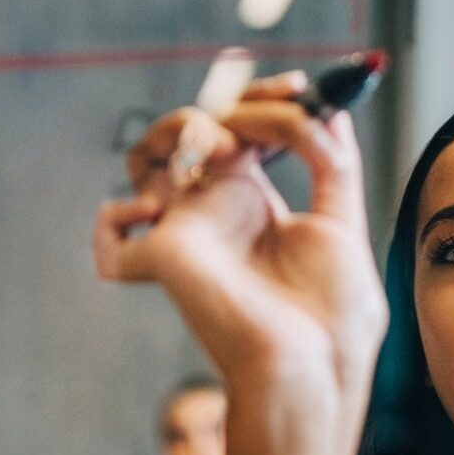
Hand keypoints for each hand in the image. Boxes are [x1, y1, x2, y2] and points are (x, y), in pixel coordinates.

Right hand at [93, 72, 387, 445]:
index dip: (264, 101)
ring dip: (176, 129)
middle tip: (274, 113)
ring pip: (144, 158)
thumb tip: (331, 115)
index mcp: (254, 204)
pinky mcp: (162, 258)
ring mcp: (184, 232)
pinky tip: (161, 208)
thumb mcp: (344, 227)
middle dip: (233, 105)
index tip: (300, 86)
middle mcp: (213, 212)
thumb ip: (333, 168)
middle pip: (192, 131)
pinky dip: (118, 217)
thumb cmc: (331, 319)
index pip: (242, 131)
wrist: (312, 368)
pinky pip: (109, 237)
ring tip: (220, 146)